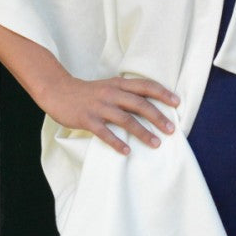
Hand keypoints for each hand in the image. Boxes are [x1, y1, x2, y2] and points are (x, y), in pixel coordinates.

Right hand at [49, 74, 179, 155]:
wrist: (58, 91)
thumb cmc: (87, 92)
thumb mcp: (108, 86)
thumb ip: (126, 93)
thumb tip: (149, 106)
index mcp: (118, 84)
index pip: (145, 86)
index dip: (162, 93)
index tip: (177, 103)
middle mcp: (111, 94)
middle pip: (139, 104)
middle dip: (157, 117)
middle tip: (172, 130)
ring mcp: (99, 106)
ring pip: (125, 119)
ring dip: (142, 132)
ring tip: (156, 143)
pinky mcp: (87, 119)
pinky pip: (104, 132)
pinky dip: (117, 142)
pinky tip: (127, 151)